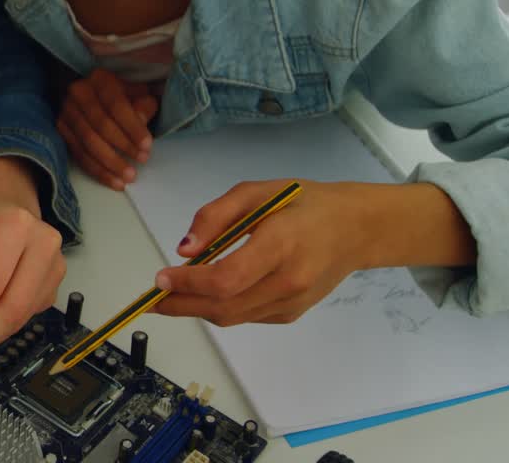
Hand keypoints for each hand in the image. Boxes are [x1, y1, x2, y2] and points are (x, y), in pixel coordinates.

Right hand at [57, 68, 158, 190]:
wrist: (96, 95)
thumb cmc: (124, 96)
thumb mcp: (139, 94)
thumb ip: (143, 106)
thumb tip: (140, 122)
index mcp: (100, 79)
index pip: (115, 104)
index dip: (132, 127)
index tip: (147, 146)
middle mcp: (78, 92)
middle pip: (100, 125)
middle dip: (123, 146)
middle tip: (141, 161)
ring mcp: (66, 112)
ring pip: (88, 143)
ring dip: (110, 163)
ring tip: (128, 178)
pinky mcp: (61, 130)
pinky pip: (79, 155)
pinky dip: (97, 171)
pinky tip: (114, 182)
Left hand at [152, 180, 381, 325]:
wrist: (357, 229)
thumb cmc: (303, 202)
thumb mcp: (257, 191)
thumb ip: (216, 216)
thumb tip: (184, 250)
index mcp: (280, 244)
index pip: (226, 278)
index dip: (188, 284)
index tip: (160, 278)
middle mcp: (288, 281)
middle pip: (224, 306)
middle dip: (181, 306)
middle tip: (151, 301)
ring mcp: (292, 303)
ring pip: (232, 317)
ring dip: (195, 310)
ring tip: (169, 299)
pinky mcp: (292, 314)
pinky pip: (246, 316)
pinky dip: (220, 308)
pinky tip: (205, 295)